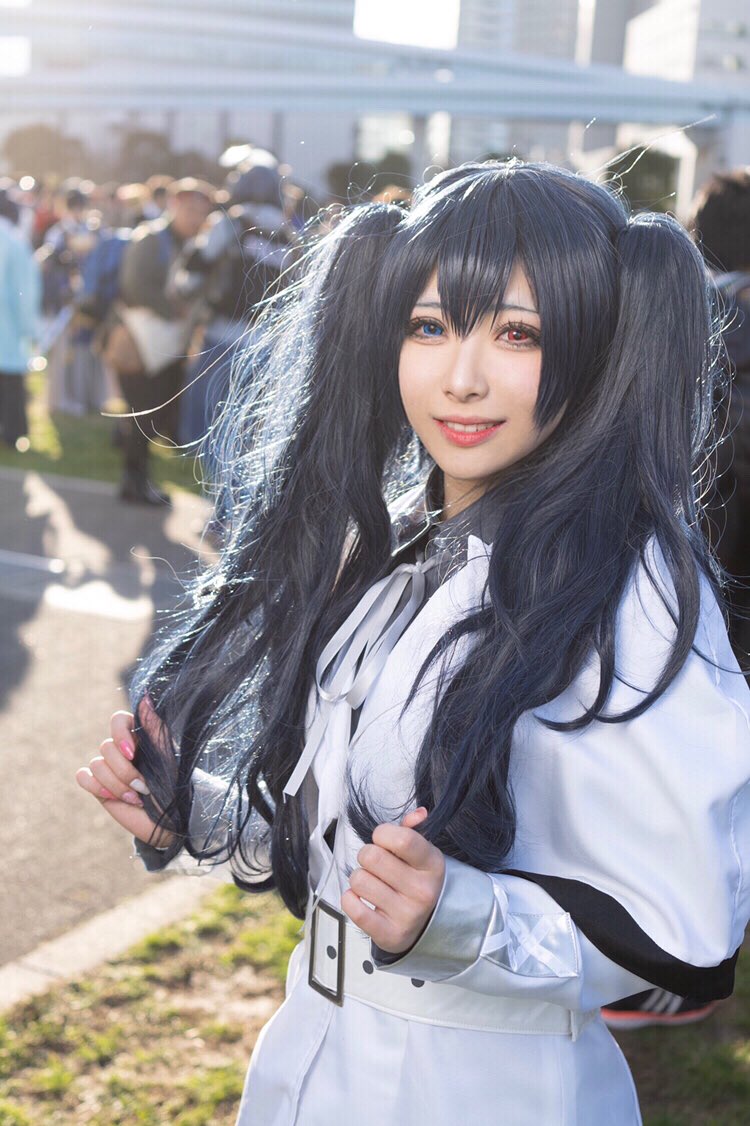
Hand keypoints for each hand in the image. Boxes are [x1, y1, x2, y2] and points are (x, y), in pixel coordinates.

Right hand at [75, 696, 175, 848]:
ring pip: (96, 764)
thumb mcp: (167, 757)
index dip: (120, 735)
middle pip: (105, 747)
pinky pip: (83, 776)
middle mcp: (123, 749)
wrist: (171, 820)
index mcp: (140, 737)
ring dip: (116, 785)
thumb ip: (154, 728)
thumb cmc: (175, 787)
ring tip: (136, 797)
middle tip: (144, 788)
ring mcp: (109, 767)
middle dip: (125, 772)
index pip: (118, 720)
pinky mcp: (99, 786)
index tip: (133, 753)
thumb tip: (146, 696)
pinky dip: (96, 786)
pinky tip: (113, 796)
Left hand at [341, 808, 444, 954]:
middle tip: (376, 865)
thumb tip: (418, 813)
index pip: (401, 839)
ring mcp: (407, 915)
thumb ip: (413, 830)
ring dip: (359, 878)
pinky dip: (350, 899)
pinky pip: (352, 907)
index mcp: (433, 865)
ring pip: (358, 879)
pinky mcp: (389, 934)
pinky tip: (361, 899)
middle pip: (371, 856)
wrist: (430, 925)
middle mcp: (423, 891)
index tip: (383, 840)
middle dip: (367, 855)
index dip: (382, 833)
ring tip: (373, 884)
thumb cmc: (418, 880)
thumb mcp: (422, 853)